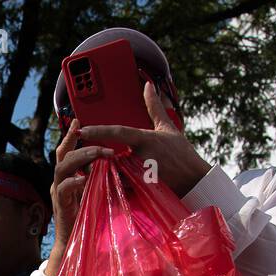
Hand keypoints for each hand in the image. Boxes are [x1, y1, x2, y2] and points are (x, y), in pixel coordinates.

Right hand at [46, 118, 111, 275]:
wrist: (74, 242)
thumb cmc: (87, 217)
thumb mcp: (94, 192)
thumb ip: (99, 178)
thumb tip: (114, 163)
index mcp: (67, 175)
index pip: (68, 150)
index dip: (72, 135)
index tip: (78, 120)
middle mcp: (59, 180)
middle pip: (63, 154)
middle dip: (82, 145)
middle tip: (102, 143)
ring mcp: (58, 192)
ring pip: (63, 167)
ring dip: (81, 158)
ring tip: (98, 154)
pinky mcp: (61, 204)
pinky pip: (64, 188)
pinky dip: (75, 181)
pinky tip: (86, 178)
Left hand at [78, 81, 211, 197]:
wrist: (193, 179)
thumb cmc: (180, 153)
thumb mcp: (168, 128)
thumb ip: (154, 107)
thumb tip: (148, 85)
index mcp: (145, 139)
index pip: (118, 132)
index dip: (98, 131)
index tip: (81, 130)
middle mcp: (140, 155)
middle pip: (110, 157)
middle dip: (101, 160)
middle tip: (96, 161)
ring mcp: (140, 174)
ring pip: (114, 174)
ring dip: (108, 174)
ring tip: (109, 175)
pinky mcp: (140, 189)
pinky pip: (121, 188)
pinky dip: (116, 187)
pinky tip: (113, 187)